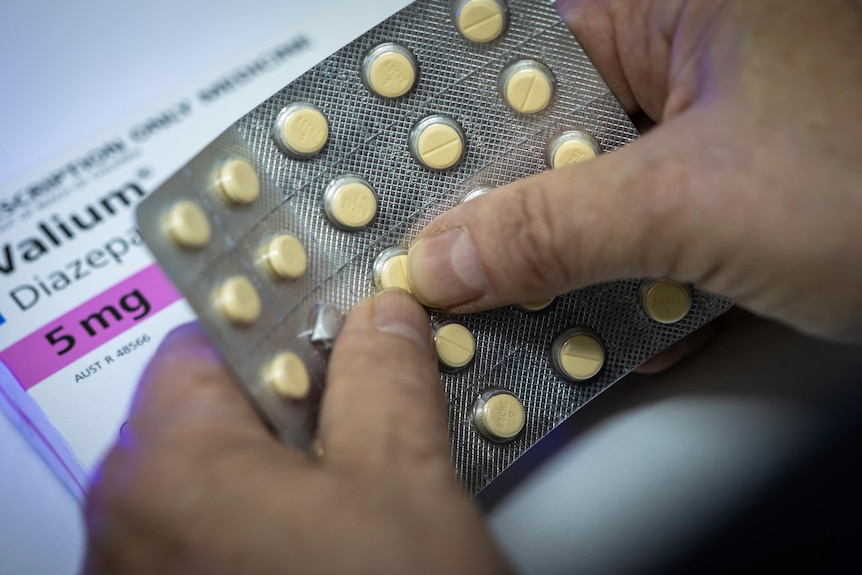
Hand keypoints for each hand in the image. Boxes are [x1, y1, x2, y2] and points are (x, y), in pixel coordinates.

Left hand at [84, 289, 509, 574]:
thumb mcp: (401, 484)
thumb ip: (385, 374)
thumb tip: (379, 316)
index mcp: (165, 468)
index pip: (210, 339)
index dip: (287, 325)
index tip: (339, 326)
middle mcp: (129, 525)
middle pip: (216, 412)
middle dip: (300, 404)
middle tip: (371, 415)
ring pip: (223, 479)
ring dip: (295, 467)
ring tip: (366, 487)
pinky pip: (219, 537)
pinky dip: (274, 524)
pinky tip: (336, 543)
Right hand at [407, 0, 861, 342]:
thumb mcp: (701, 203)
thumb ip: (555, 229)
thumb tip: (447, 252)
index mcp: (670, 7)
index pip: (507, 59)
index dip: (446, 131)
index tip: (399, 192)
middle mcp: (682, 60)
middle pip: (543, 139)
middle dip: (507, 220)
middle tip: (459, 275)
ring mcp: (705, 133)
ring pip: (589, 199)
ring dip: (569, 268)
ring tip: (540, 315)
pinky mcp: (726, 196)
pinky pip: (642, 236)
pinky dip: (630, 287)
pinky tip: (638, 324)